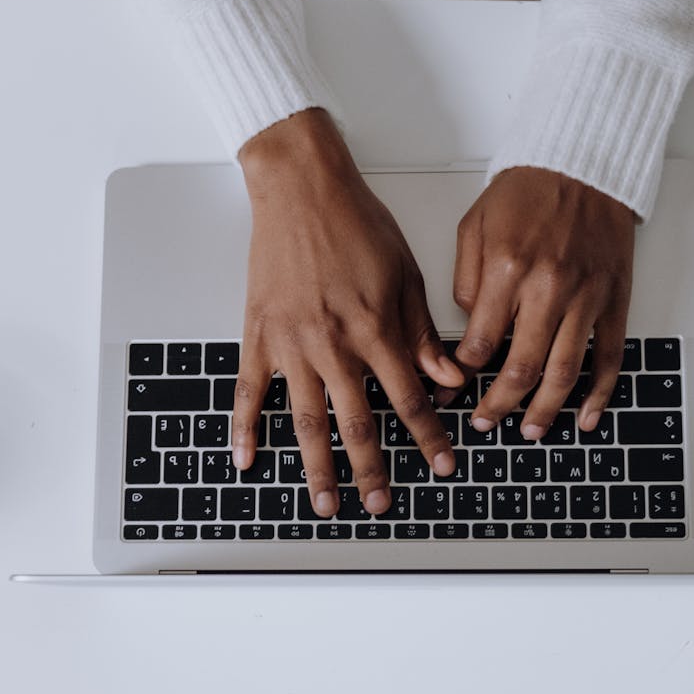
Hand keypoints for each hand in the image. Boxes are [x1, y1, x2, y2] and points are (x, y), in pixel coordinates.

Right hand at [233, 108, 464, 516]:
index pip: (409, 399)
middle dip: (372, 469)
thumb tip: (448, 377)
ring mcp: (291, 344)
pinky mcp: (258, 334)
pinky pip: (249, 391)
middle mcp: (334, 344)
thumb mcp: (406, 274)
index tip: (441, 466)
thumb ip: (422, 333)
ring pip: (305, 419)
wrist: (301, 188)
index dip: (428, 438)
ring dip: (317, 466)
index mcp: (375, 329)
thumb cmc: (356, 223)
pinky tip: (247, 460)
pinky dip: (245, 428)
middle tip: (380, 504)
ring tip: (325, 501)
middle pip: (357, 422)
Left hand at [433, 166, 636, 437]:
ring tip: (530, 431)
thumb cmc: (527, 191)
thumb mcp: (475, 226)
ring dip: (545, 409)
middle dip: (499, 405)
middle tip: (485, 423)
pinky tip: (587, 416)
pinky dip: (599, 392)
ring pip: (564, 370)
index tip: (450, 392)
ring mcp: (585, 297)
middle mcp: (547, 288)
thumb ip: (466, 280)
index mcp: (507, 269)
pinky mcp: (613, 300)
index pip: (478, 342)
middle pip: (520, 367)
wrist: (583, 163)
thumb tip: (469, 329)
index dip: (461, 376)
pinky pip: (608, 356)